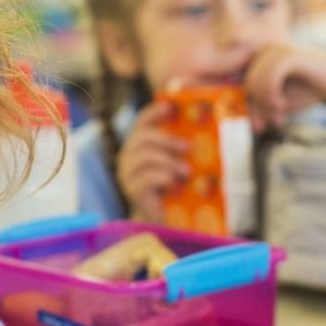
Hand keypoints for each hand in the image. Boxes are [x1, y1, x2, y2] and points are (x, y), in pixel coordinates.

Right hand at [116, 101, 189, 221]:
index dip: (154, 112)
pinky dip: (165, 177)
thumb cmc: (172, 187)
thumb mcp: (175, 163)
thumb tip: (198, 135)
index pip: (142, 121)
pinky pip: (148, 177)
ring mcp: (127, 174)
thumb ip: (179, 149)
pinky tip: (175, 183)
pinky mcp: (131, 190)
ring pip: (146, 156)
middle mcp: (128, 156)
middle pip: (143, 136)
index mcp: (138, 145)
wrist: (162, 217)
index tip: (170, 107)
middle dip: (167, 139)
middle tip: (188, 147)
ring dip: (170, 161)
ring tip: (187, 171)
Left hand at [243, 44, 325, 130]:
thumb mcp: (277, 102)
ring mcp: (275, 50)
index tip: (255, 124)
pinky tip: (282, 106)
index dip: (240, 101)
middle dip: (257, 109)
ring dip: (265, 105)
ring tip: (279, 116)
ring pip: (254, 82)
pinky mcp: (289, 54)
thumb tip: (240, 118)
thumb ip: (258, 106)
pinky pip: (269, 78)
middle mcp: (262, 51)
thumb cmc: (307, 90)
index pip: (237, 82)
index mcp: (257, 59)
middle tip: (273, 123)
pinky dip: (272, 96)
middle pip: (245, 85)